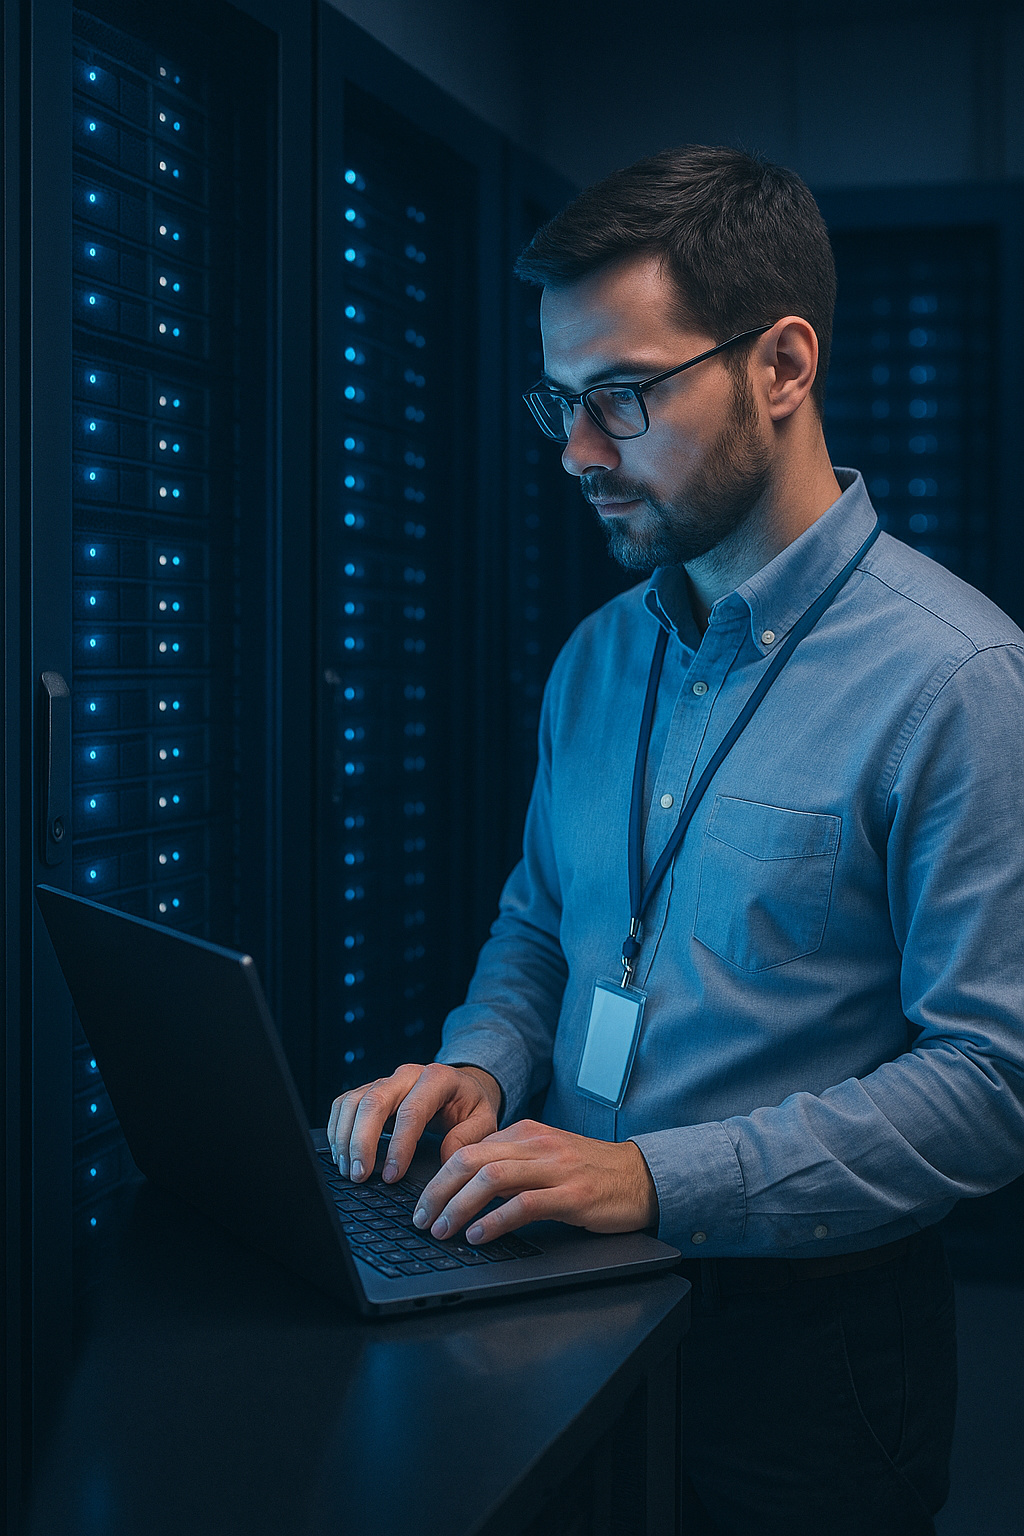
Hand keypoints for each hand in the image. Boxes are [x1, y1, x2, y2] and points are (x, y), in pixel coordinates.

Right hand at [327, 1062, 501, 1182]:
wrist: (461, 1087)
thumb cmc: (470, 1106)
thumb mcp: (484, 1120)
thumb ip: (469, 1138)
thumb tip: (445, 1159)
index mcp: (437, 1079)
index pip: (411, 1111)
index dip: (399, 1146)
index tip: (391, 1175)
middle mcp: (407, 1075)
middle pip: (374, 1101)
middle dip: (362, 1141)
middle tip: (359, 1175)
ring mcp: (385, 1081)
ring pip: (353, 1101)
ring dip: (345, 1138)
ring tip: (349, 1170)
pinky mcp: (370, 1090)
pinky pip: (344, 1104)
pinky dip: (338, 1129)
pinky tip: (342, 1154)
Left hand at [410, 1120, 658, 1245]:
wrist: (642, 1177)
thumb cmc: (590, 1172)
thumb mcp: (545, 1157)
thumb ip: (509, 1164)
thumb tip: (463, 1187)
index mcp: (525, 1133)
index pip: (467, 1148)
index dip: (437, 1177)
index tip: (421, 1204)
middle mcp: (536, 1144)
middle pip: (470, 1159)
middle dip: (437, 1191)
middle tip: (420, 1220)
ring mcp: (555, 1168)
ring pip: (491, 1178)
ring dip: (458, 1206)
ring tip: (442, 1230)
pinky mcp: (572, 1195)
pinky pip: (524, 1204)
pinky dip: (495, 1221)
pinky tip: (479, 1236)